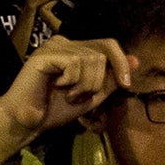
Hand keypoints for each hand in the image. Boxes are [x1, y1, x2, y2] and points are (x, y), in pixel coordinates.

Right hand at [0, 37, 132, 136]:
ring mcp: (54, 46)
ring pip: (91, 60)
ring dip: (84, 85)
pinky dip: (71, 82)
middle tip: (80, 96)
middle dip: (98, 81)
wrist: (28, 121)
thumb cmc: (56, 109)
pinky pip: (74, 63)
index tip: (126, 85)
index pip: (108, 45)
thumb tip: (136, 60)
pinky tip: (56, 87)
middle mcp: (65, 43)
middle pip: (102, 53)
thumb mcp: (92, 94)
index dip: (121, 63)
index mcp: (75, 49)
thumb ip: (112, 78)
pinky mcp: (45, 54)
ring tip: (67, 94)